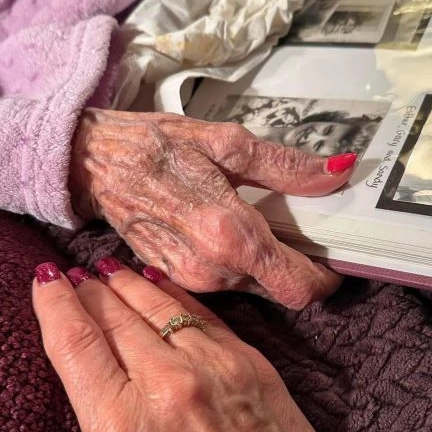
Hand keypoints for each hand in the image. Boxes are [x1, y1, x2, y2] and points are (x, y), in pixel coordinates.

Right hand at [33, 261, 431, 431]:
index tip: (45, 280)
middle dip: (90, 290)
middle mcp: (167, 388)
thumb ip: (112, 418)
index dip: (54, 303)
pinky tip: (159, 284)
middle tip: (76, 274)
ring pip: (158, 304)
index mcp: (123, 431)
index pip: (75, 343)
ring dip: (129, 284)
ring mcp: (215, 369)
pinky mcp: (253, 363)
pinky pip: (201, 315)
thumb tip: (98, 363)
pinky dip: (173, 295)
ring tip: (109, 270)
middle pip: (114, 315)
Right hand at [69, 109, 355, 308]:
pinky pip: (225, 281)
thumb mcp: (226, 143)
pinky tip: (225, 229)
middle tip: (296, 225)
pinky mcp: (177, 280)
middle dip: (296, 263)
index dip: (325, 277)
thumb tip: (338, 172)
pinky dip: (237, 262)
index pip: (299, 287)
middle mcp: (212, 268)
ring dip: (265, 261)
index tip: (331, 254)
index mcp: (229, 233)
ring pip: (254, 286)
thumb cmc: (156, 146)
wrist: (93, 163)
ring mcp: (191, 280)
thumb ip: (287, 166)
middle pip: (280, 288)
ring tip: (255, 219)